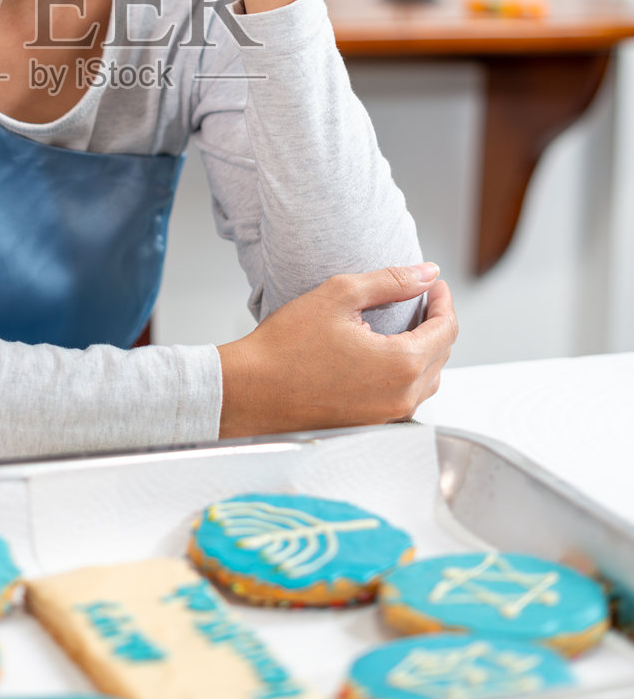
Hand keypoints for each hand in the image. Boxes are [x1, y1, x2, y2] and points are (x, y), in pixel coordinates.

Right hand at [217, 264, 456, 437]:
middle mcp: (402, 398)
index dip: (444, 301)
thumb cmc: (286, 345)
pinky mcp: (371, 426)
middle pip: (441, 355)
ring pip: (427, 379)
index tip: (434, 285)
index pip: (447, 329)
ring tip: (403, 323)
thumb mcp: (340, 296)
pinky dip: (406, 372)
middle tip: (419, 297)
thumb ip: (391, 281)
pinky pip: (405, 396)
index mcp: (402, 365)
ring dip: (423, 349)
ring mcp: (387, 417)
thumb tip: (427, 273)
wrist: (250, 391)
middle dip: (436, 323)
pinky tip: (383, 353)